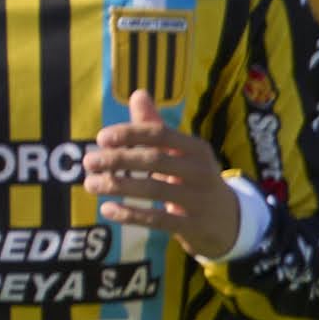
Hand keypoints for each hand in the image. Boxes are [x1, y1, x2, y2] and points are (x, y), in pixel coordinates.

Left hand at [87, 118, 245, 254]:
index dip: (130, 134)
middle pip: (155, 160)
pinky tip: (107, 210)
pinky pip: (157, 219)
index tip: (101, 138)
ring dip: (118, 186)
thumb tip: (137, 94)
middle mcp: (201, 171)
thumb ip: (157, 127)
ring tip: (91, 184)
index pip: (160, 134)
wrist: (229, 221)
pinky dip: (130, 214)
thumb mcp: (182, 154)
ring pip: (154, 189)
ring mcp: (199, 199)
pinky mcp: (193, 226)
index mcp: (196, 149)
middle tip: (89, 162)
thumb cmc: (195, 180)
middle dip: (118, 159)